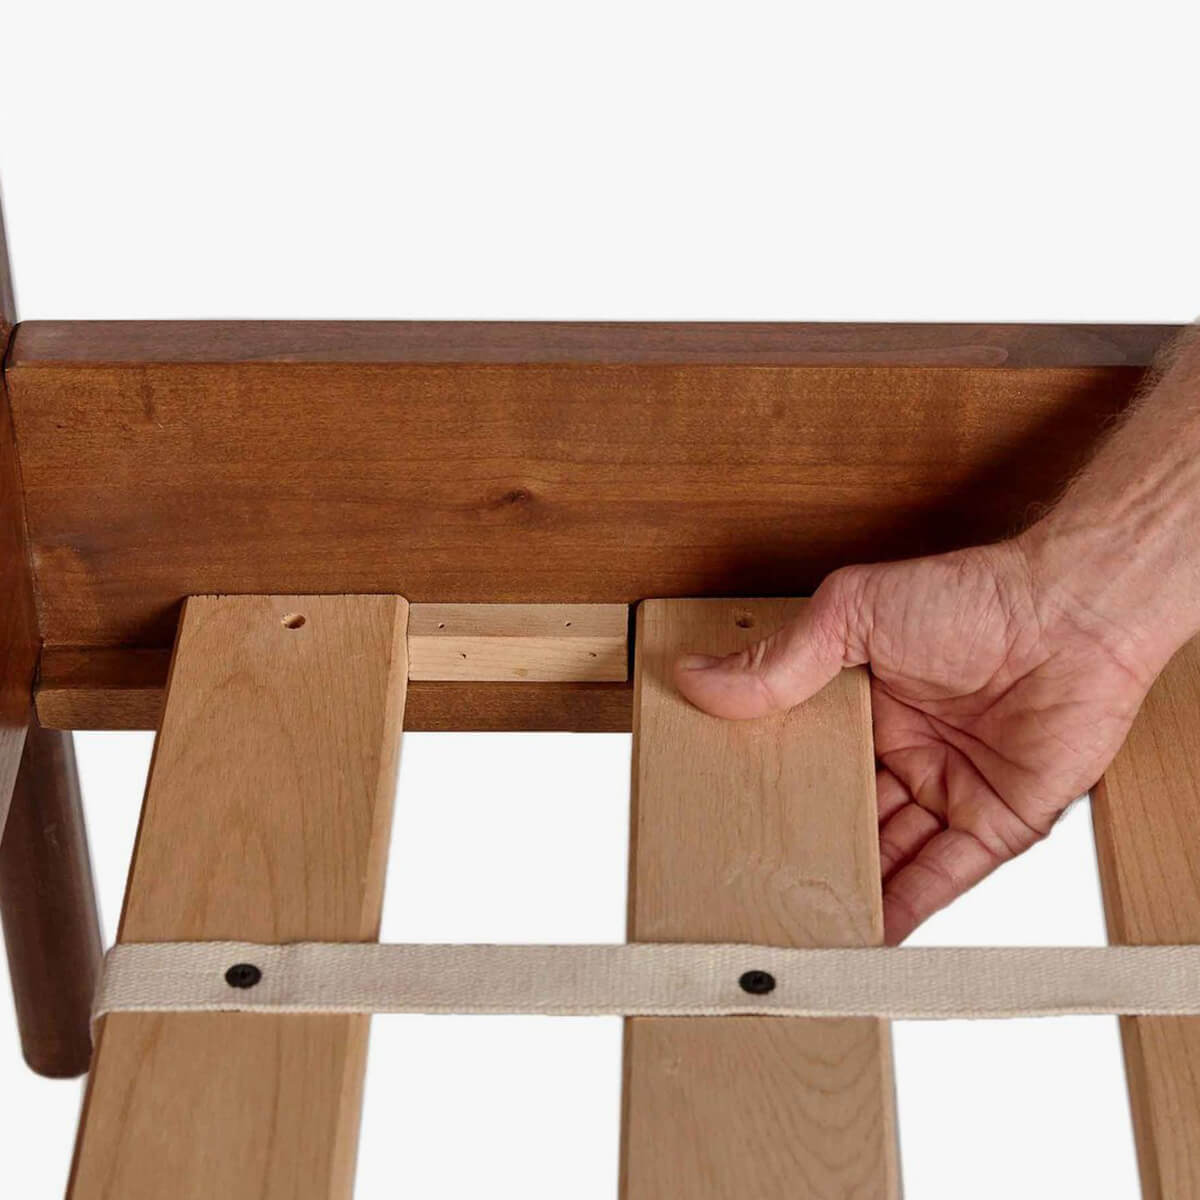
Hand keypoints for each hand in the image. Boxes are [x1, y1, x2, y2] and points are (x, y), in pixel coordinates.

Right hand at [674, 540, 1157, 943]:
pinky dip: (904, 911)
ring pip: (884, 857)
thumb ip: (779, 661)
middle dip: (801, 854)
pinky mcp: (997, 826)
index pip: (803, 762)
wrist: (1074, 614)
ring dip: (845, 892)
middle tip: (749, 893)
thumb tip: (697, 680)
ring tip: (792, 930)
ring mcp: (949, 793)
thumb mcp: (852, 616)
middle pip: (840, 818)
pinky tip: (864, 939)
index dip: (765, 793)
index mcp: (864, 706)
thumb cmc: (973, 596)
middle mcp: (903, 753)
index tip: (719, 824)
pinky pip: (941, 878)